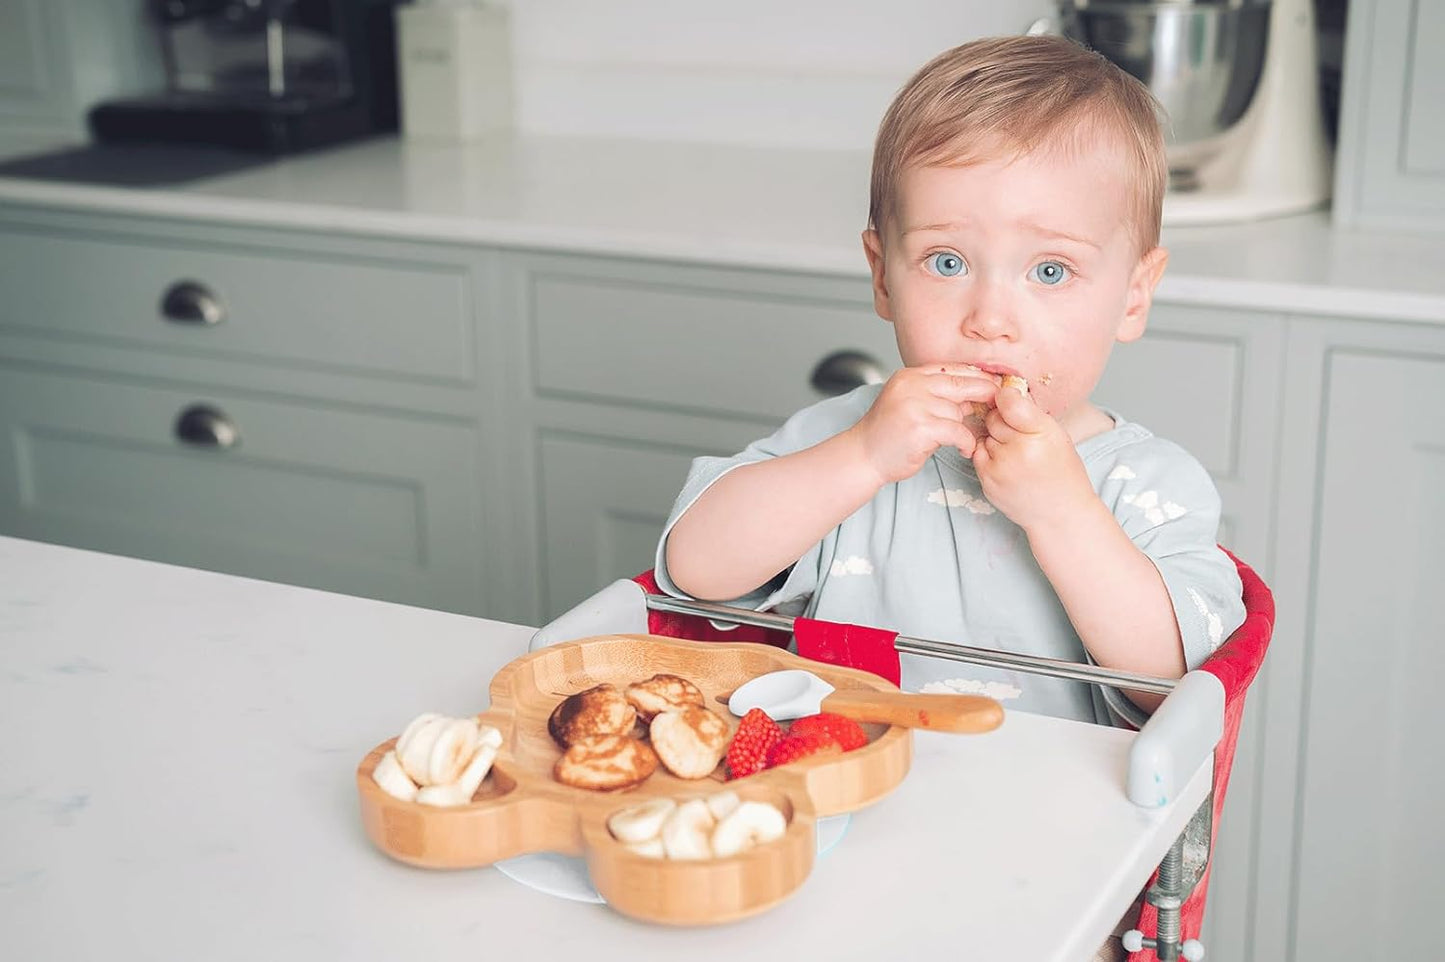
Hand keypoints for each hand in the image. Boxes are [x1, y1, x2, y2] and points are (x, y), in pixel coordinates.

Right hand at [846, 365, 998, 484]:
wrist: (862, 456)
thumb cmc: (887, 435)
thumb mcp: (909, 404)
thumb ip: (936, 396)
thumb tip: (972, 395)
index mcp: (909, 376)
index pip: (950, 369)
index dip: (976, 376)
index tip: (994, 383)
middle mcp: (911, 386)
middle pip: (960, 383)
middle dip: (984, 392)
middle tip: (999, 402)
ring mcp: (915, 405)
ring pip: (958, 411)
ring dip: (966, 428)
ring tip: (965, 440)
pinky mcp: (920, 428)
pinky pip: (957, 431)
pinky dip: (965, 442)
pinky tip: (964, 449)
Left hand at [971, 382, 1095, 530]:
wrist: (1059, 513)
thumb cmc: (1061, 470)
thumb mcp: (1056, 434)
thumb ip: (1030, 412)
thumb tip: (1005, 389)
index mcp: (1040, 434)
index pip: (1009, 402)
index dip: (1006, 397)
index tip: (1008, 398)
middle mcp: (1018, 450)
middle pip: (993, 418)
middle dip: (1001, 420)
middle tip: (1018, 432)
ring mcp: (1000, 467)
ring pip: (984, 436)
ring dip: (994, 439)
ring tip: (1015, 452)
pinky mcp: (987, 481)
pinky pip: (978, 454)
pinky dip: (988, 455)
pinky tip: (1006, 463)